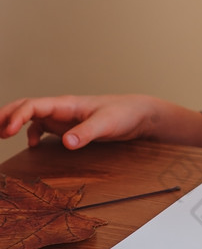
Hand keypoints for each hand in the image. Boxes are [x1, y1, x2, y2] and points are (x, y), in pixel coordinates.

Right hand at [0, 94, 201, 149]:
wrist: (140, 114)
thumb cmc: (125, 113)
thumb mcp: (107, 124)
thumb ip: (87, 133)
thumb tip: (65, 143)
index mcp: (67, 104)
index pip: (34, 105)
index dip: (17, 116)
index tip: (7, 131)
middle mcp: (62, 108)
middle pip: (26, 106)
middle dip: (5, 115)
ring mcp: (64, 117)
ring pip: (32, 115)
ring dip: (14, 122)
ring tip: (0, 134)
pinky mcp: (70, 126)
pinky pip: (44, 126)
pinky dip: (33, 133)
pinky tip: (32, 145)